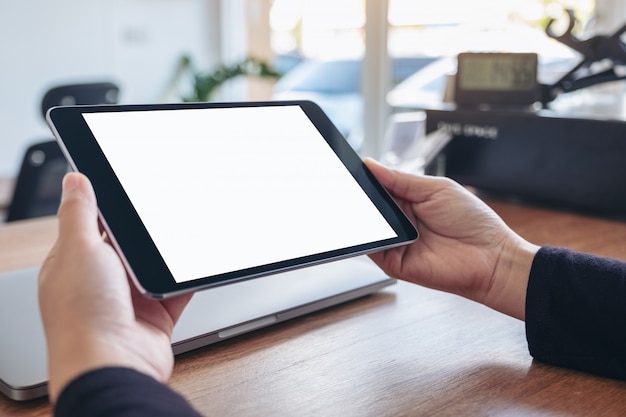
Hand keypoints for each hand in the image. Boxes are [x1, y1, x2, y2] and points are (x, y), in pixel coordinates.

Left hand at [38, 172, 192, 402]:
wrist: (113, 364)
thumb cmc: (83, 314)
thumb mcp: (78, 249)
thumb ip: (79, 212)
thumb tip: (74, 179)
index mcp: (73, 263)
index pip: (92, 225)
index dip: (111, 206)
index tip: (132, 187)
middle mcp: (101, 281)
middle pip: (129, 244)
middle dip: (145, 231)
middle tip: (164, 208)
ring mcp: (129, 298)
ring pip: (154, 265)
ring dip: (167, 254)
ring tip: (182, 234)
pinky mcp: (156, 314)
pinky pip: (177, 289)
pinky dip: (186, 278)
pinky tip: (195, 265)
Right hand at [364, 159, 538, 319]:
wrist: (491, 257)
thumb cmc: (473, 222)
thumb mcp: (436, 188)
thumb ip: (400, 179)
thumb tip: (371, 165)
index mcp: (408, 199)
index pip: (378, 187)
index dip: (365, 180)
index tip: (352, 169)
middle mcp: (399, 221)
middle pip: (369, 207)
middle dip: (360, 197)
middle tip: (352, 186)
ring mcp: (395, 242)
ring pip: (367, 228)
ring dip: (362, 217)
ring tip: (362, 205)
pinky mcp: (393, 263)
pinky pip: (372, 250)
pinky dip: (367, 239)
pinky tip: (371, 227)